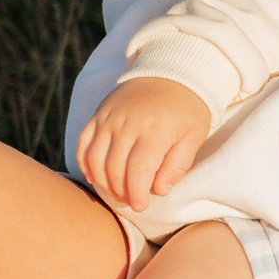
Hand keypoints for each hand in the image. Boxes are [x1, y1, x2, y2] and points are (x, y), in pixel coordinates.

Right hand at [78, 76, 213, 209]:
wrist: (171, 73)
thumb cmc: (187, 109)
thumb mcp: (194, 136)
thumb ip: (177, 165)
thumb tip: (159, 191)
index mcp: (155, 130)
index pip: (139, 171)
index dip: (137, 193)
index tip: (140, 206)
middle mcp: (127, 124)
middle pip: (114, 168)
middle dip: (121, 191)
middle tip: (130, 202)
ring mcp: (109, 118)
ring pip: (95, 160)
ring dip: (103, 181)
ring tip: (117, 192)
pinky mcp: (98, 114)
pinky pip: (84, 144)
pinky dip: (85, 164)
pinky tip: (96, 177)